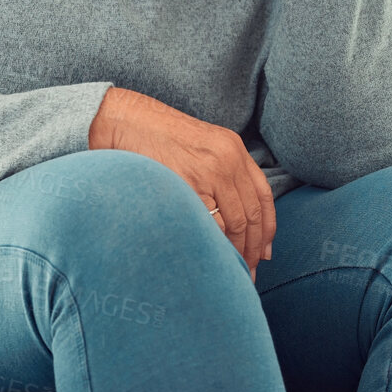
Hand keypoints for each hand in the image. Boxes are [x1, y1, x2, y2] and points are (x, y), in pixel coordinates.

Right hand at [89, 86, 275, 276]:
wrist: (125, 120)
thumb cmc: (155, 136)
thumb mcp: (199, 144)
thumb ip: (219, 169)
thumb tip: (231, 214)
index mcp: (233, 148)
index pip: (263, 194)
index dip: (267, 227)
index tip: (264, 251)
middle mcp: (227, 159)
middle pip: (252, 213)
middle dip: (254, 247)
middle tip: (250, 270)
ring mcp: (208, 172)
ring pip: (236, 223)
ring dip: (237, 251)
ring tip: (233, 269)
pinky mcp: (188, 185)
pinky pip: (212, 224)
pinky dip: (216, 244)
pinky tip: (213, 256)